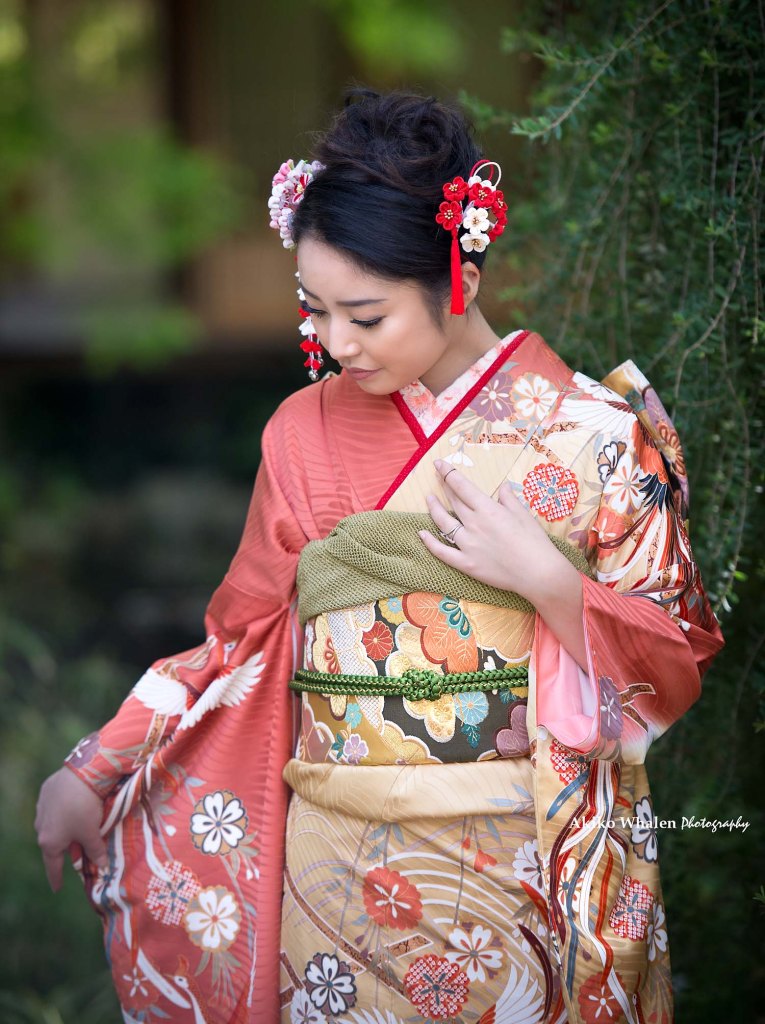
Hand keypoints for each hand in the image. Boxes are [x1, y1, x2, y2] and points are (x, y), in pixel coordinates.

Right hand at [35, 766, 107, 891]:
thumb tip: (102, 867)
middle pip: (54, 844)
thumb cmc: (84, 809)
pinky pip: (54, 806)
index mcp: (50, 842)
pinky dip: (64, 810)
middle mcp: (40, 827)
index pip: (53, 867)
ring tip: (79, 824)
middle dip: (66, 848)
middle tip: (78, 850)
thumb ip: (96, 851)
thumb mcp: (92, 832)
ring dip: (65, 828)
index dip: (56, 878)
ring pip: (53, 824)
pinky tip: (74, 805)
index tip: (57, 888)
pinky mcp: (46, 792)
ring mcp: (41, 809)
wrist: (79, 774)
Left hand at [418, 459, 565, 601]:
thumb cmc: (534, 541)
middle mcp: (473, 524)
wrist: (538, 573)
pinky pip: (442, 552)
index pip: (462, 486)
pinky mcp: (466, 564)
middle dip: (443, 487)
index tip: (439, 464)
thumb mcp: (523, 513)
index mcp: (487, 509)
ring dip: (434, 509)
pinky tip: (422, 534)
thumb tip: (502, 486)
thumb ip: (508, 498)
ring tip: (429, 499)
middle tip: (437, 478)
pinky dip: (430, 542)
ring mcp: (467, 545)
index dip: (448, 473)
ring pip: (443, 524)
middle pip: (453, 502)